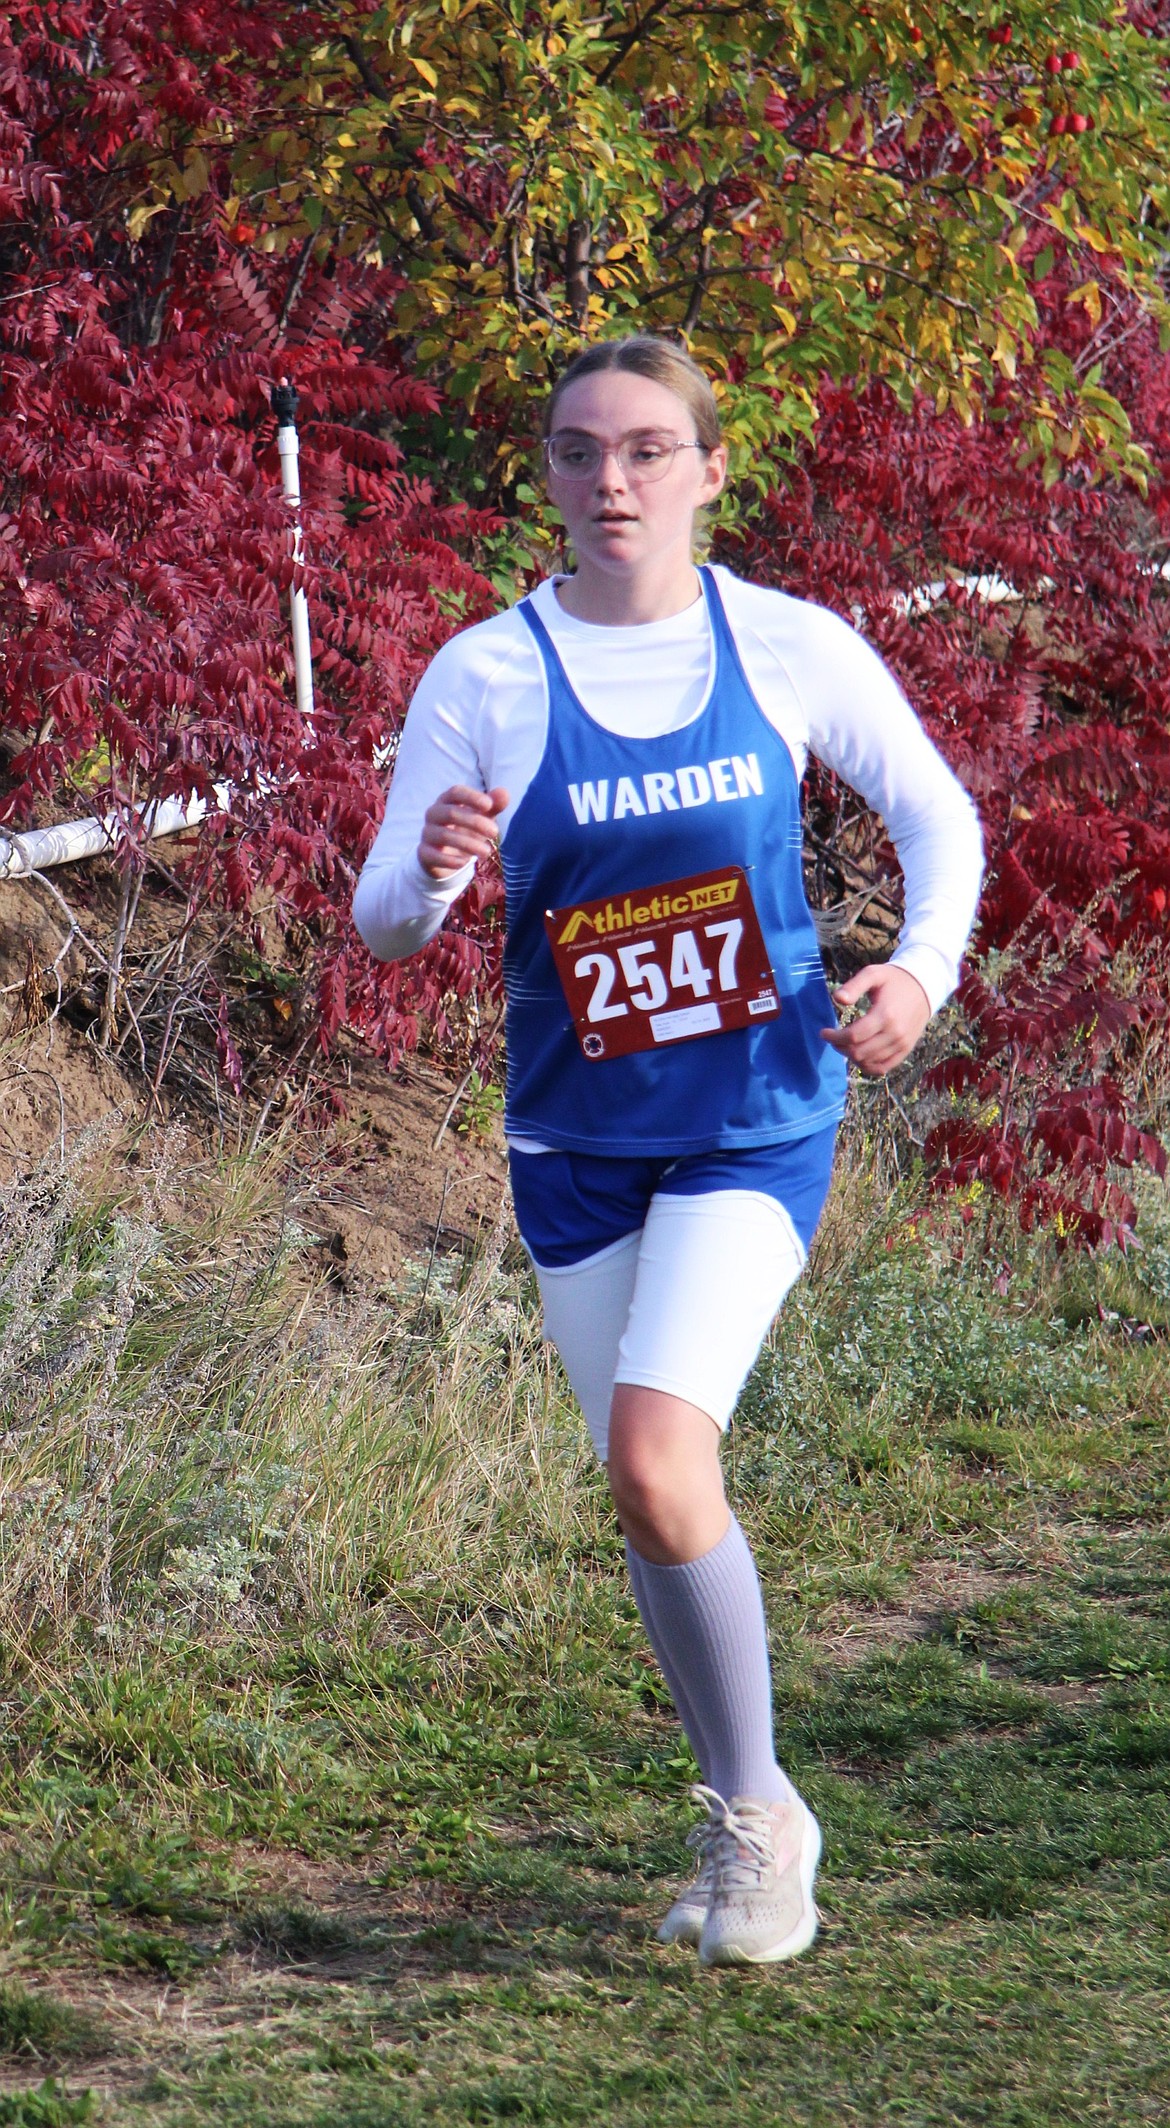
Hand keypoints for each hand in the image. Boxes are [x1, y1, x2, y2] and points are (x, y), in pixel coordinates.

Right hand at [418, 784, 508, 879]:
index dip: (471, 797)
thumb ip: (493, 806)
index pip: (455, 792)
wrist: (445, 856)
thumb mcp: (482, 817)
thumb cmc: (466, 829)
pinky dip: (452, 860)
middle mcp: (433, 814)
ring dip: (468, 844)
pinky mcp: (424, 853)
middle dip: (475, 822)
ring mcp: (427, 834)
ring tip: (487, 851)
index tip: (489, 805)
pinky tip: (467, 862)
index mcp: (446, 801)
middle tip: (495, 832)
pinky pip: (434, 856)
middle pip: (451, 813)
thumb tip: (504, 793)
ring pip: (444, 836)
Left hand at [820, 963, 931, 1077]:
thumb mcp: (873, 974)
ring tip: (844, 1044)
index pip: (853, 1036)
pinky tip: (859, 1056)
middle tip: (833, 1038)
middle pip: (859, 1052)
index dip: (834, 1037)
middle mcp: (895, 1033)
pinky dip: (867, 1066)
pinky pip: (883, 1068)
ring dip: (851, 1056)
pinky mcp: (905, 1050)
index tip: (823, 1032)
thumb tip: (838, 999)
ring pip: (869, 1062)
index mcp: (885, 1014)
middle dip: (840, 1047)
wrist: (923, 987)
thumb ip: (854, 985)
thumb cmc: (893, 980)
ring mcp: (902, 1044)